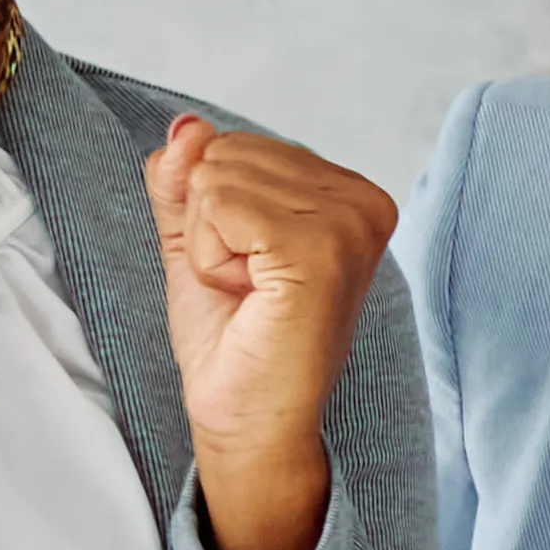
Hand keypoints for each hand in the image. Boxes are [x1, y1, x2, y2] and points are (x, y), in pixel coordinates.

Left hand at [145, 117, 393, 549]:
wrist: (249, 421)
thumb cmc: (235, 342)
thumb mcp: (199, 241)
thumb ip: (187, 179)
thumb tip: (186, 127)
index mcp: (350, 193)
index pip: (235, 144)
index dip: (213, 209)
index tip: (249, 268)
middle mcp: (363, 201)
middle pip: (224, 153)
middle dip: (208, 222)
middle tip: (247, 285)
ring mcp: (348, 224)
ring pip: (216, 177)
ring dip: (209, 243)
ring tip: (251, 293)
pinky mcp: (321, 249)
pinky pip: (219, 205)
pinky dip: (210, 256)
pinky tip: (249, 295)